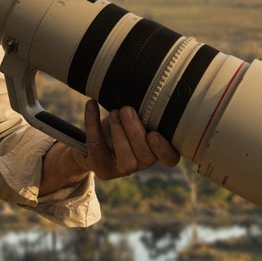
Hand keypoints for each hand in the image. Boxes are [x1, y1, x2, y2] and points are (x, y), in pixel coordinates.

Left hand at [40, 100, 180, 194]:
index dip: (164, 148)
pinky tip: (92, 104)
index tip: (154, 134)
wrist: (91, 141)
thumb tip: (148, 90)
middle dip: (135, 132)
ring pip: (126, 161)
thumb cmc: (120, 123)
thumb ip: (145, 109)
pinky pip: (97, 147)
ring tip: (114, 112)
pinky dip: (93, 123)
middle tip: (126, 110)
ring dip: (119, 133)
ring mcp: (121, 170)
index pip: (170, 158)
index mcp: (155, 150)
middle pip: (146, 156)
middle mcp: (141, 164)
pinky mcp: (101, 167)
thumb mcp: (135, 114)